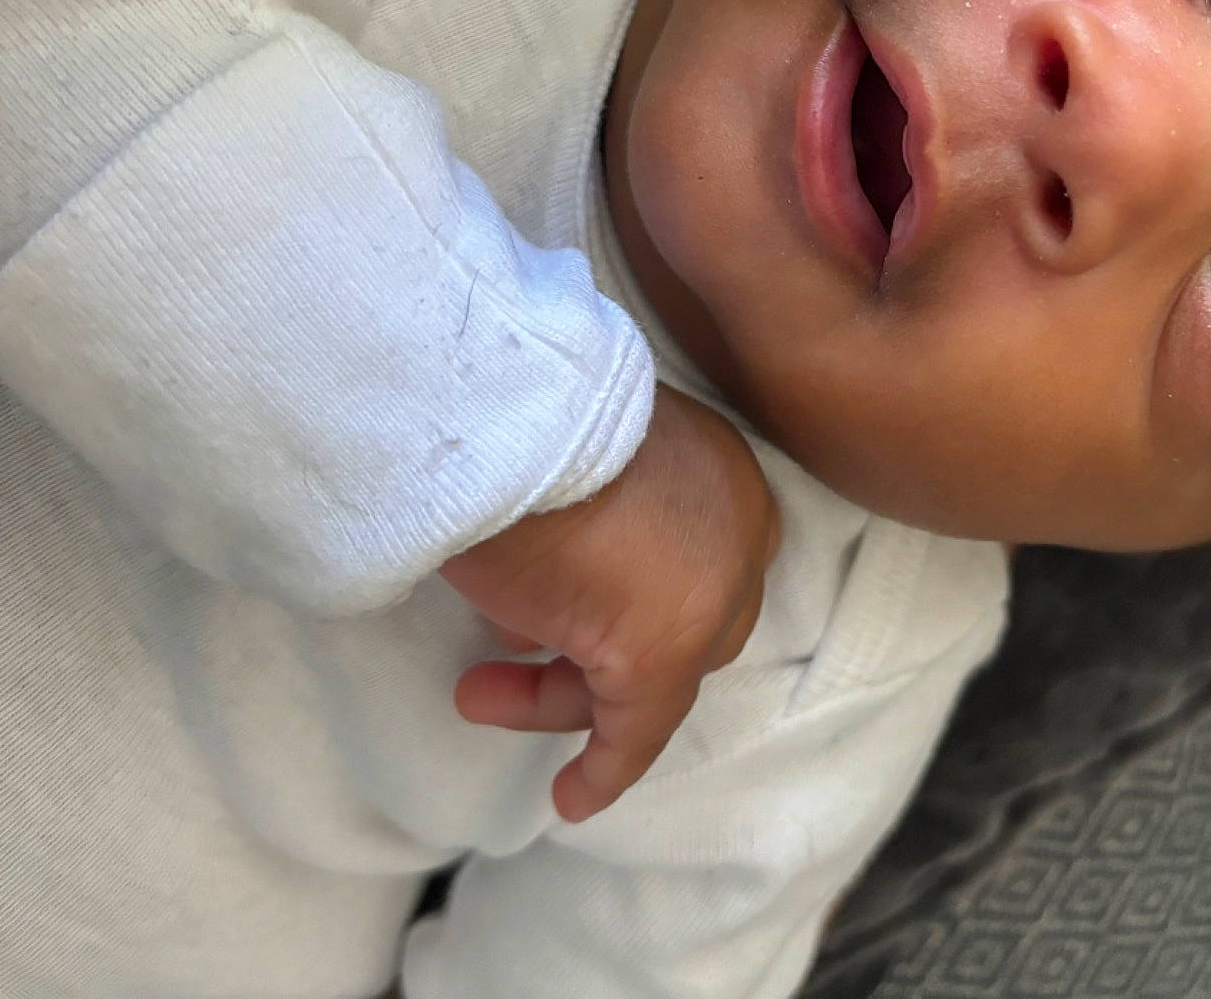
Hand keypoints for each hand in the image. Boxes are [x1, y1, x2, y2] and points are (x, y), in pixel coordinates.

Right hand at [439, 384, 780, 821]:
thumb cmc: (517, 414)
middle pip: (676, 616)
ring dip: (562, 691)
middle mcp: (734, 526)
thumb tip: (546, 588)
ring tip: (476, 693)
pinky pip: (644, 726)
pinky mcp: (666, 648)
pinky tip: (573, 796)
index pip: (696, 557)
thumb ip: (585, 512)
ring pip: (651, 670)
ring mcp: (708, 591)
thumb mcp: (568, 453)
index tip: (563, 618)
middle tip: (506, 649)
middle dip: (591, 645)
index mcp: (718, 467)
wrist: (500, 413)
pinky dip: (611, 764)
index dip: (632, 596)